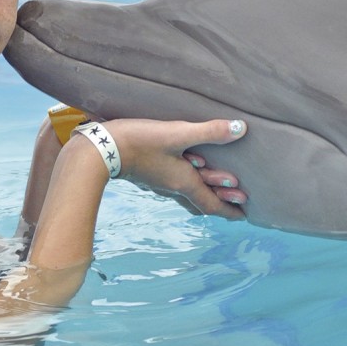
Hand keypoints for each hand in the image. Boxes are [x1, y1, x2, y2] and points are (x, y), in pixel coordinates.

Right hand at [105, 118, 247, 219]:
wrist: (102, 149)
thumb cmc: (141, 143)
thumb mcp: (178, 134)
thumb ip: (209, 132)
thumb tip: (241, 129)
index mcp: (184, 183)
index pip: (211, 204)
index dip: (229, 211)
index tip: (244, 216)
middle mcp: (173, 187)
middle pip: (200, 201)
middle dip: (221, 201)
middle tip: (239, 199)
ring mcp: (159, 182)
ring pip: (187, 193)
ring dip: (205, 191)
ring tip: (217, 186)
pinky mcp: (148, 173)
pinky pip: (175, 183)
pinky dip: (188, 181)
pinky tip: (185, 168)